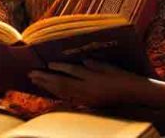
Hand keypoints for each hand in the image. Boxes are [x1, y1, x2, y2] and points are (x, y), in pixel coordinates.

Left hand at [29, 60, 149, 107]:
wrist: (133, 95)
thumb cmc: (123, 78)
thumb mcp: (109, 67)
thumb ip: (94, 64)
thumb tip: (82, 62)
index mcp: (94, 79)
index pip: (72, 72)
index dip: (59, 68)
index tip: (47, 64)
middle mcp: (88, 90)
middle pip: (63, 84)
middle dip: (46, 79)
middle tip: (31, 73)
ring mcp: (87, 98)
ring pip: (63, 93)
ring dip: (48, 86)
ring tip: (35, 81)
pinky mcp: (88, 103)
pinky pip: (69, 98)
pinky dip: (57, 93)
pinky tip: (50, 90)